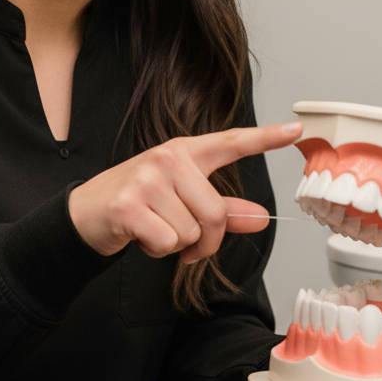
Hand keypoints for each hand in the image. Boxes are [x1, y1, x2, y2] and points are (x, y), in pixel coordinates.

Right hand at [68, 121, 301, 261]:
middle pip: (215, 212)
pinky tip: (142, 237)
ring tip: (154, 229)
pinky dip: (158, 251)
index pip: (230, 142)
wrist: (87, 213)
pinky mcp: (129, 204)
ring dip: (176, 246)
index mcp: (184, 152)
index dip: (265, 138)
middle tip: (184, 242)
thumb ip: (223, 209)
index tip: (295, 129)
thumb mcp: (181, 201)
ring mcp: (147, 179)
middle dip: (204, 241)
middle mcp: (167, 158)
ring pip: (191, 232)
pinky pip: (167, 242)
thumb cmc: (139, 203)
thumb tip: (261, 217)